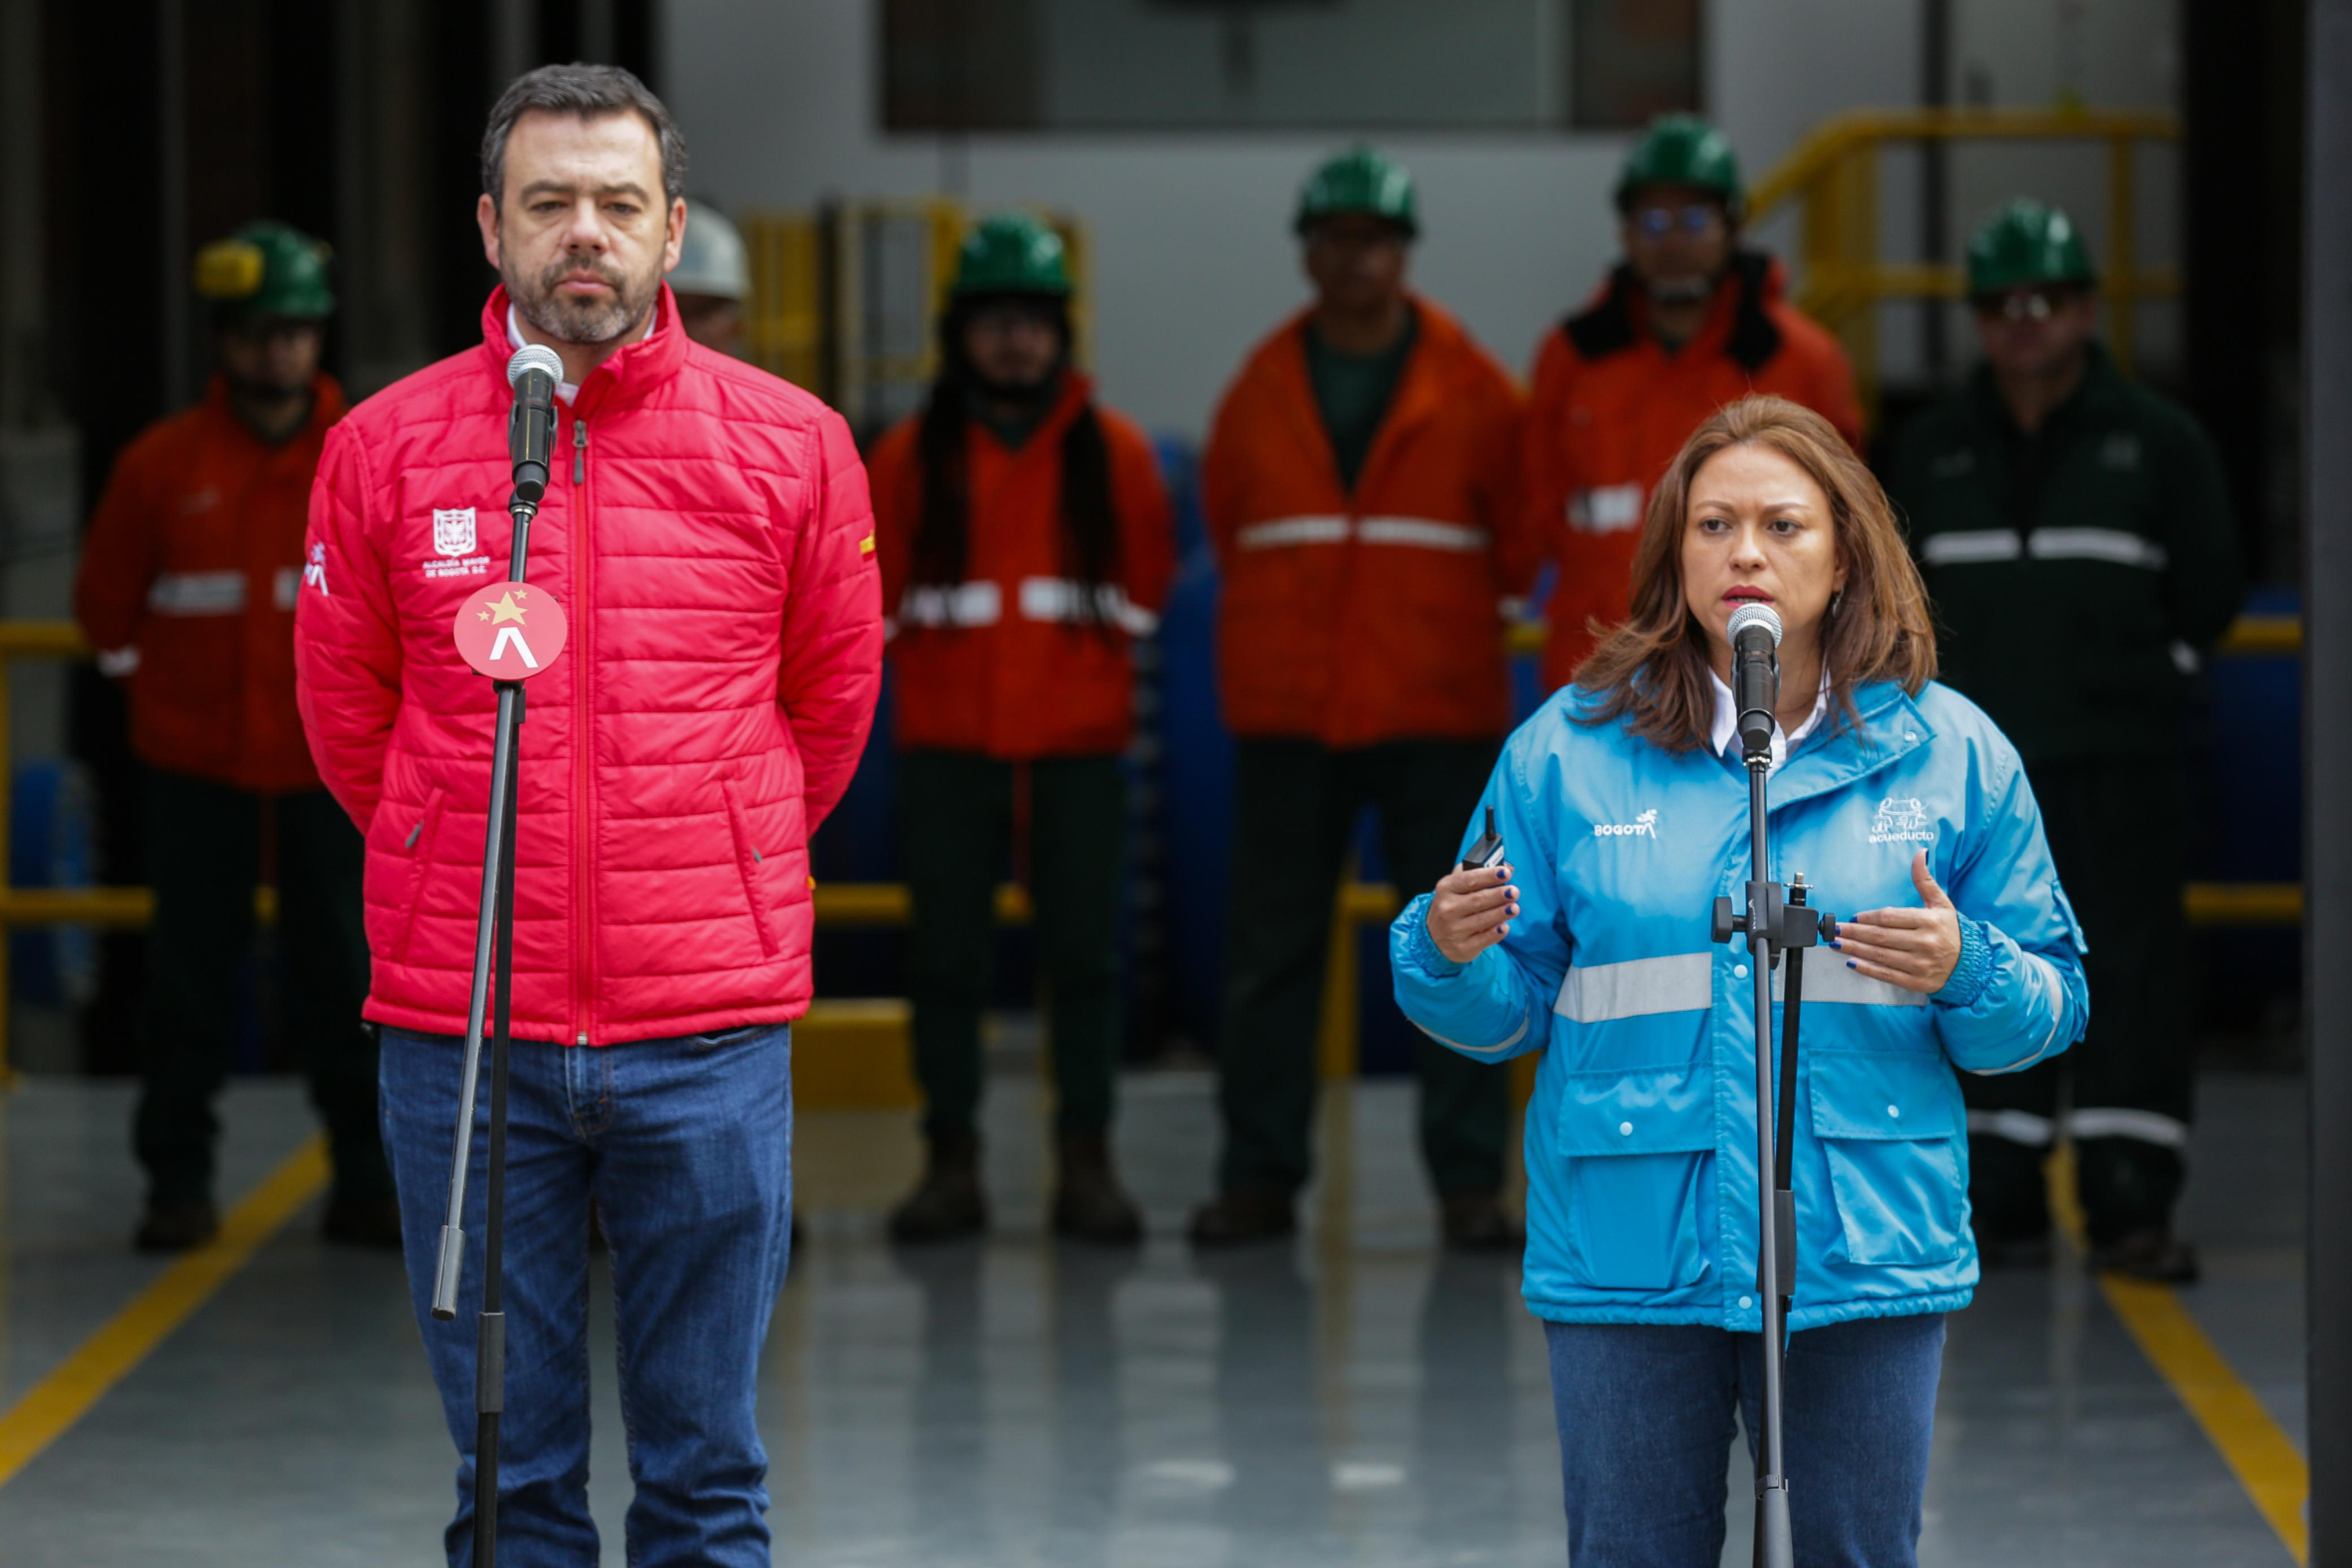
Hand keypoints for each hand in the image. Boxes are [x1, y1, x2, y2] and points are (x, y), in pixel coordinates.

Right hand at [1426, 863, 1519, 965]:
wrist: (1433, 938)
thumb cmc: (1451, 906)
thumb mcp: (1456, 886)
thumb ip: (1478, 874)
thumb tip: (1508, 868)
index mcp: (1446, 889)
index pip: (1469, 879)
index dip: (1488, 876)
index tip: (1506, 873)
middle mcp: (1447, 909)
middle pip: (1477, 900)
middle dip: (1498, 895)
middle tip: (1514, 891)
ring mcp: (1453, 930)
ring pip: (1481, 920)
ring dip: (1500, 913)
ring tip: (1514, 908)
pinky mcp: (1462, 947)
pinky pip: (1482, 940)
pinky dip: (1495, 933)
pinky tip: (1504, 927)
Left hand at [1833, 850, 1960, 994]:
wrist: (1971, 964)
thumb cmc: (1951, 931)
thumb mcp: (1941, 903)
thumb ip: (1924, 880)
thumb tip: (1920, 853)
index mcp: (1929, 921)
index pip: (1890, 917)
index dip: (1868, 917)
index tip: (1853, 918)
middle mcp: (1924, 942)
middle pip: (1881, 936)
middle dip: (1854, 933)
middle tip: (1835, 930)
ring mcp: (1920, 964)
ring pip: (1880, 955)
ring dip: (1855, 950)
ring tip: (1837, 944)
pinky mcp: (1916, 981)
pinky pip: (1887, 975)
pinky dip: (1868, 969)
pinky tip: (1852, 963)